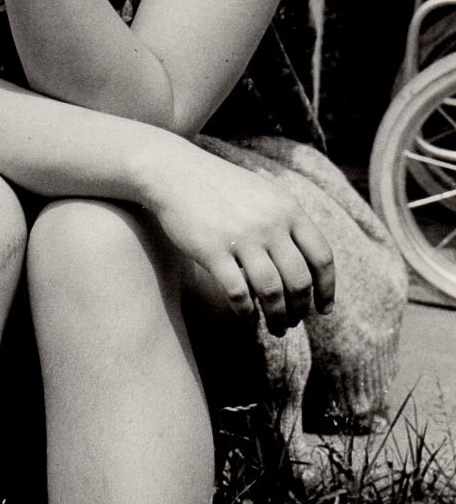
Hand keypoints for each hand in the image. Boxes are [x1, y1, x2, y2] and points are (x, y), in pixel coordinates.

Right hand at [141, 136, 335, 333]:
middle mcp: (270, 225)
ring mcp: (242, 238)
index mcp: (288, 210)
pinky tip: (247, 317)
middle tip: (292, 322)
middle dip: (300, 309)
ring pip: (272, 291)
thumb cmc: (221, 188)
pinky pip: (238, 292)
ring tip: (275, 328)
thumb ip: (287, 223)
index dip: (327, 289)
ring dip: (277, 317)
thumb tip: (307, 264)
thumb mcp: (264, 196)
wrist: (176, 174)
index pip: (321, 257)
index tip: (323, 310)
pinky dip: (247, 311)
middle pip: (299, 280)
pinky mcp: (212, 251)